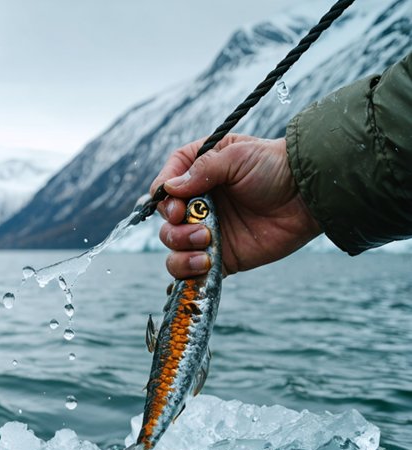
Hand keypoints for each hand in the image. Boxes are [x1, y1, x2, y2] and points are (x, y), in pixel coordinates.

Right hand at [153, 134, 322, 277]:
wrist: (309, 196)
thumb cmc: (275, 166)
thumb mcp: (238, 155)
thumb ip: (202, 169)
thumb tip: (170, 189)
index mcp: (197, 173)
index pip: (163, 186)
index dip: (163, 199)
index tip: (176, 207)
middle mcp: (197, 203)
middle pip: (165, 220)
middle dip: (174, 227)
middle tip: (197, 226)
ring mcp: (206, 230)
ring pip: (173, 246)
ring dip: (180, 248)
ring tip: (206, 243)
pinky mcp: (219, 256)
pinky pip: (191, 269)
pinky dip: (188, 271)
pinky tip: (204, 264)